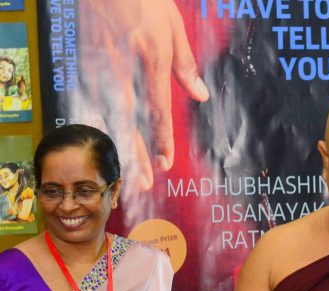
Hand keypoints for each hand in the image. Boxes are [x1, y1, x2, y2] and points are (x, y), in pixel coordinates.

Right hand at [77, 0, 208, 190]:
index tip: (167, 161)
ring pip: (108, 117)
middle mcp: (122, 67)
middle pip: (129, 121)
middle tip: (146, 183)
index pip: (157, 107)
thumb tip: (200, 96)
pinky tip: (107, 146)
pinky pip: (93, 104)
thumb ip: (185, 64)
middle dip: (137, 155)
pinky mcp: (84, 65)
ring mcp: (98, 67)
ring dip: (119, 147)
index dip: (161, 138)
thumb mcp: (172, 25)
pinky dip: (100, 128)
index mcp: (149, 57)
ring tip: (129, 176)